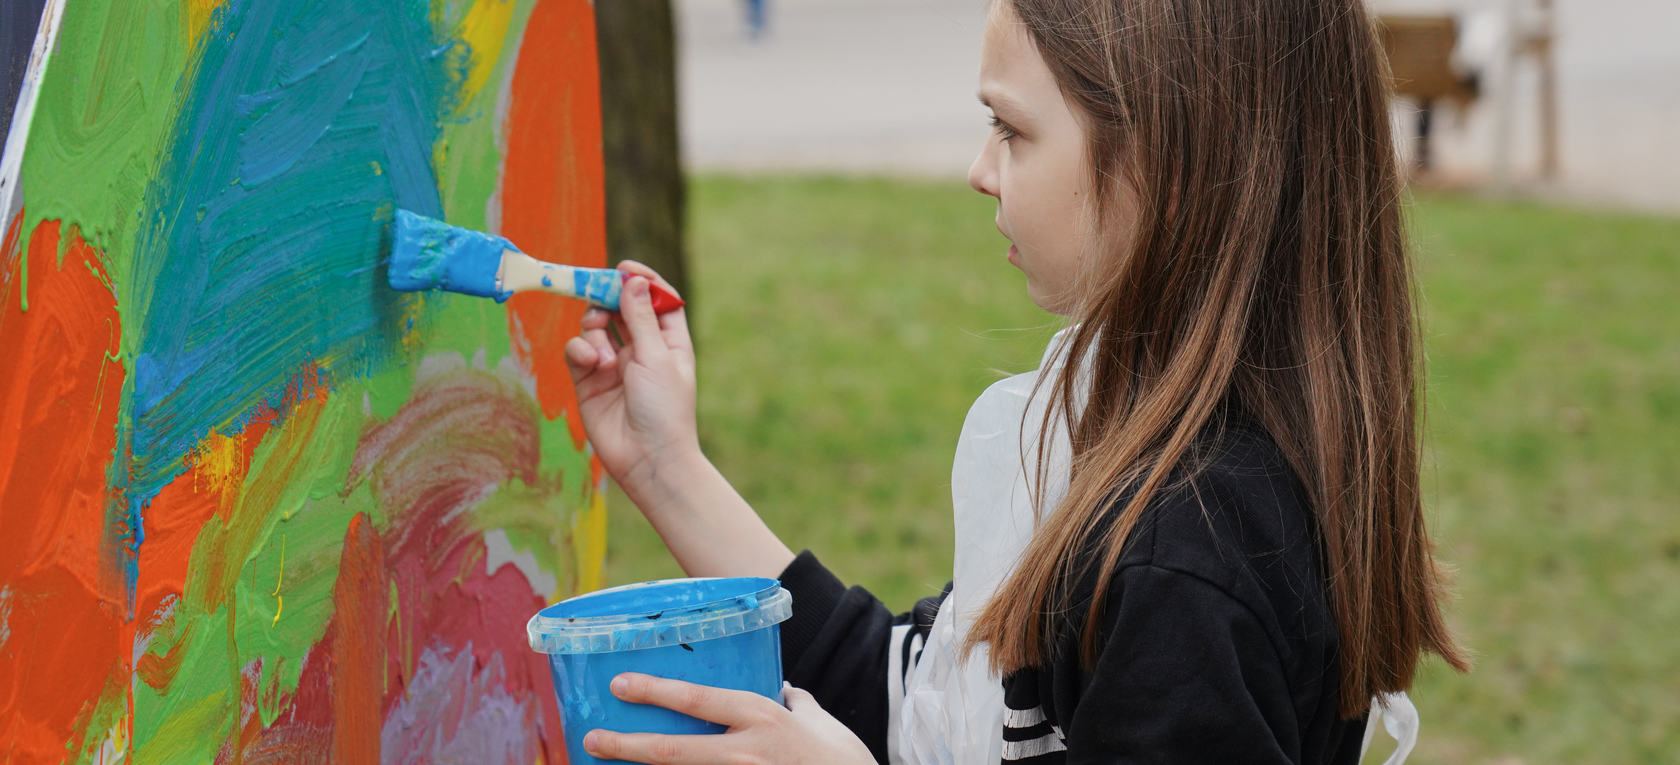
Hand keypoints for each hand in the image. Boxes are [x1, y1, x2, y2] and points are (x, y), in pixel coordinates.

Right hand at [564, 262, 699, 494]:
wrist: (647, 459)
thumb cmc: (664, 409)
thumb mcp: (656, 357)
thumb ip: (639, 318)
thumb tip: (635, 280)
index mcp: (669, 342)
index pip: (658, 301)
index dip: (642, 282)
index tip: (624, 268)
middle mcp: (642, 350)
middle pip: (621, 309)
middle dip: (607, 298)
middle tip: (594, 289)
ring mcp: (614, 365)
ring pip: (596, 327)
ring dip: (595, 330)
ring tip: (601, 353)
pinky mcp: (590, 381)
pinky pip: (578, 351)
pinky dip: (580, 350)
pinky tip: (591, 363)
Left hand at [583, 674, 874, 764]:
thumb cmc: (845, 761)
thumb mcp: (821, 722)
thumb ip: (798, 703)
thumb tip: (784, 689)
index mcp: (764, 719)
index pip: (699, 701)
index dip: (655, 691)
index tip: (620, 685)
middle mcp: (747, 754)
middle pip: (673, 752)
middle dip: (626, 745)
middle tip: (591, 739)